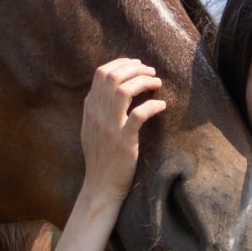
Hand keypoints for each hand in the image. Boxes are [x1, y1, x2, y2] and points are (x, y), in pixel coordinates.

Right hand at [80, 59, 168, 201]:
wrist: (100, 187)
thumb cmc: (100, 159)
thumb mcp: (91, 129)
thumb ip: (97, 108)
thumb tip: (107, 89)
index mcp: (90, 109)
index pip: (101, 73)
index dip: (121, 63)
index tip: (137, 65)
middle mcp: (97, 114)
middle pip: (113, 76)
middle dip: (135, 68)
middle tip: (151, 71)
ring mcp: (109, 127)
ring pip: (124, 90)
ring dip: (143, 81)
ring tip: (157, 82)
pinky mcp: (123, 142)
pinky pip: (138, 115)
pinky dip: (152, 106)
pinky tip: (161, 106)